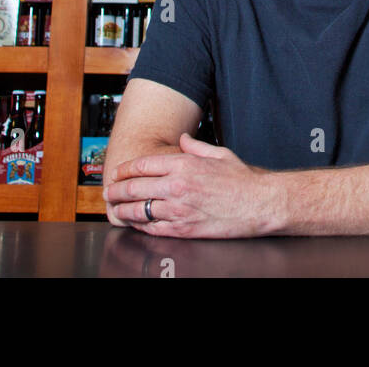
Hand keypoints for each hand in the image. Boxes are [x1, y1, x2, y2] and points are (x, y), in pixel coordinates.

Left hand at [105, 133, 282, 238]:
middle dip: (116, 191)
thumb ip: (195, 146)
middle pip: (135, 188)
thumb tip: (181, 139)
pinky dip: (141, 226)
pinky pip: (154, 228)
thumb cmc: (243, 180)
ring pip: (140, 210)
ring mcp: (180, 209)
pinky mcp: (185, 229)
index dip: (125, 170)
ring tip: (115, 209)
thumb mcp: (219, 153)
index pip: (143, 165)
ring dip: (123, 210)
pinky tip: (136, 223)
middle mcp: (178, 186)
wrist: (260, 203)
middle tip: (108, 192)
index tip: (117, 173)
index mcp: (184, 165)